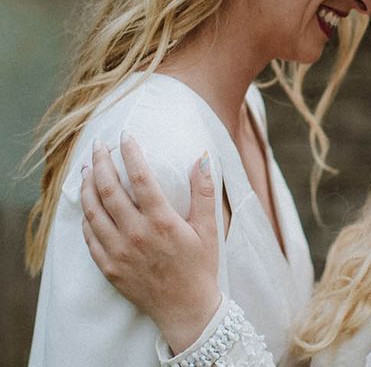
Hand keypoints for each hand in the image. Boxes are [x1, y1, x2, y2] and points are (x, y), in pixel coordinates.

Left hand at [80, 133, 220, 352]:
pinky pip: (90, 237)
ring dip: (87, 186)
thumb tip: (202, 157)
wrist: (186, 309)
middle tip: (99, 145)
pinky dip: (86, 217)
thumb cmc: (200, 266)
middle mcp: (136, 235)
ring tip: (87, 168)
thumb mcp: (208, 227)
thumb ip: (204, 190)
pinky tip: (88, 205)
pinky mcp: (109, 268)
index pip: (140, 178)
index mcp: (162, 221)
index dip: (131, 154)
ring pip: (93, 212)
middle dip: (101, 163)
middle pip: (109, 190)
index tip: (126, 135)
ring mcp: (119, 252)